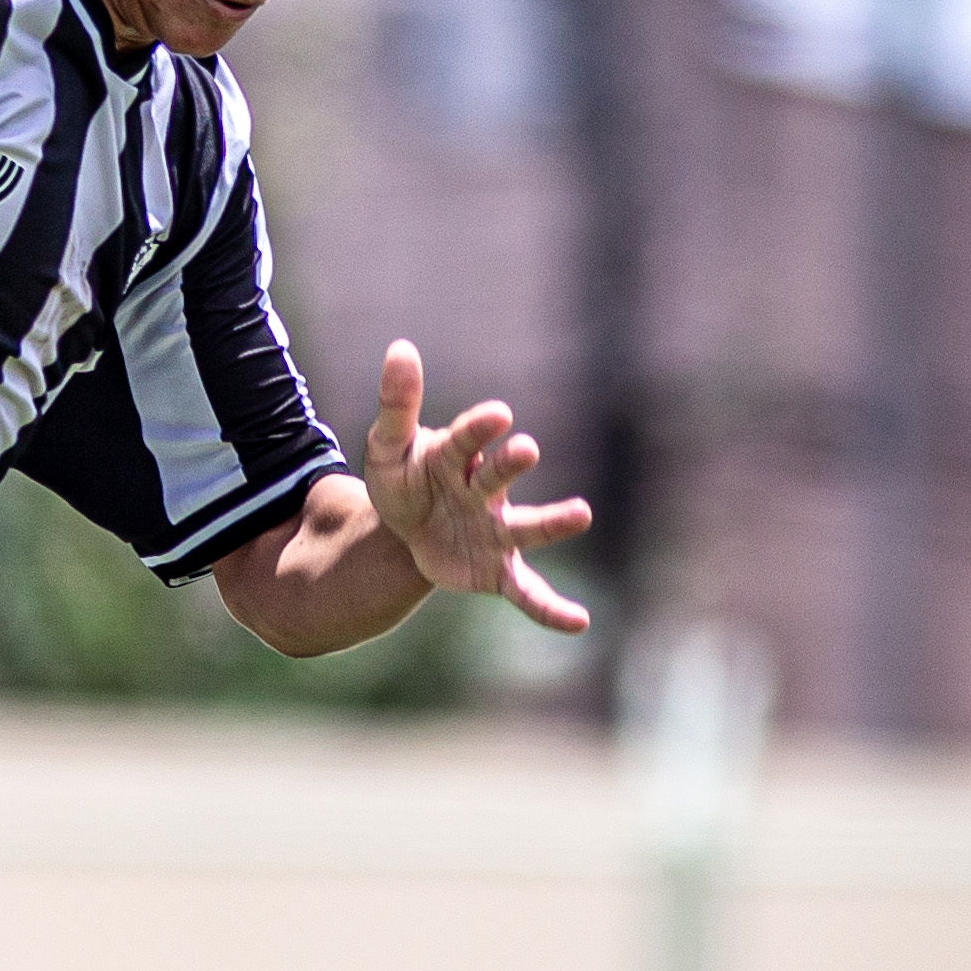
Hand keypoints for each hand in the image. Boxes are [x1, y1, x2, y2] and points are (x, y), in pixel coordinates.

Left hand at [363, 340, 594, 633]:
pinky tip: (579, 622)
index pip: (468, 438)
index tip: (496, 415)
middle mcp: (485, 490)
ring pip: (524, 527)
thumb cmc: (405, 479)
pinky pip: (526, 591)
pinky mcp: (497, 569)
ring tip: (583, 514)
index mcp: (458, 457)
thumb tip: (400, 348)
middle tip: (526, 449)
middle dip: (510, 464)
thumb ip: (397, 404)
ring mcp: (496, 530)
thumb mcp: (387, 447)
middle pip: (498, 476)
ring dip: (551, 522)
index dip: (479, 428)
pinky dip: (550, 608)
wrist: (407, 530)